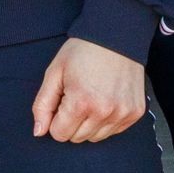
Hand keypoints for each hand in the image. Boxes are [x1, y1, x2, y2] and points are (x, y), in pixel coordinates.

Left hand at [31, 35, 145, 142]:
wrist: (117, 35)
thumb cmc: (83, 51)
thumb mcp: (55, 73)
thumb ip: (43, 105)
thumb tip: (38, 132)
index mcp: (81, 102)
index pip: (59, 134)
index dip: (56, 118)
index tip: (62, 100)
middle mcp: (104, 112)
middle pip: (77, 138)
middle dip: (71, 121)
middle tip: (76, 96)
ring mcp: (123, 113)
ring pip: (95, 137)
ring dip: (89, 123)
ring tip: (92, 97)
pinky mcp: (135, 113)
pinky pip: (113, 131)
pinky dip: (106, 121)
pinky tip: (105, 99)